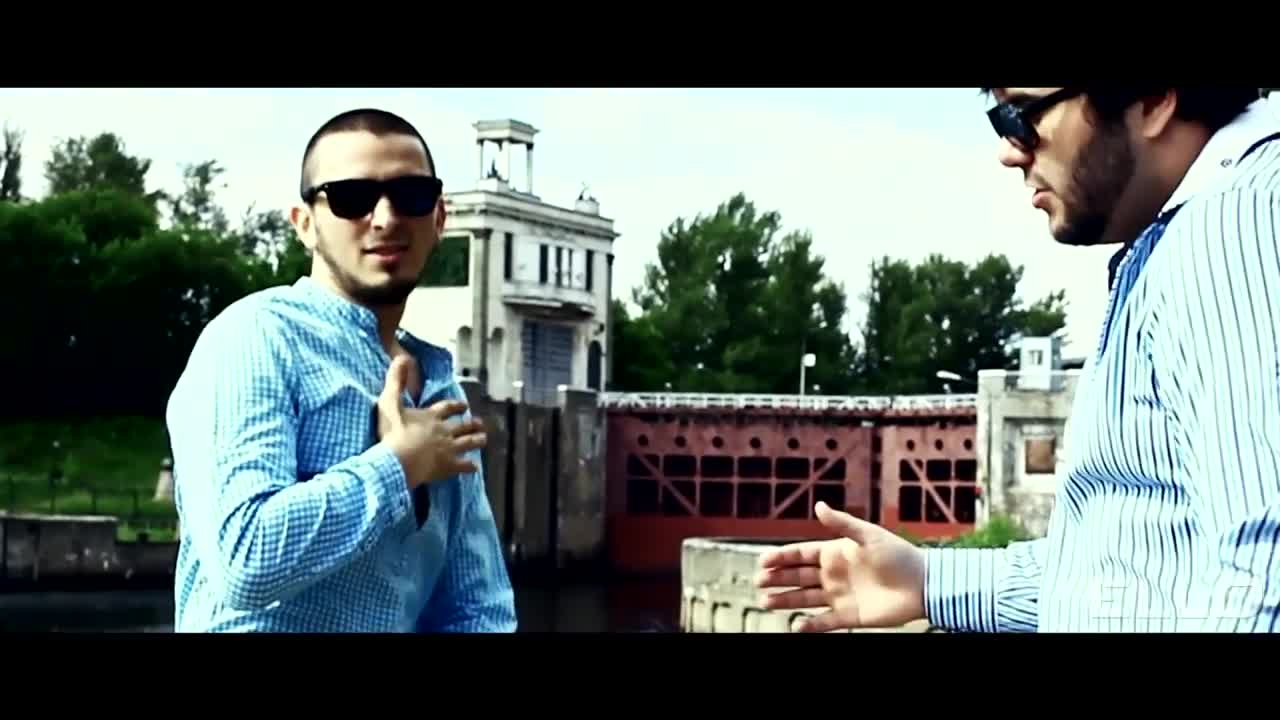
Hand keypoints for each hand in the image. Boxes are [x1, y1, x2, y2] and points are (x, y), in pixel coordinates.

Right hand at [376, 356, 486, 489]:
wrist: (397, 460)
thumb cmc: (392, 432)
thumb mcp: (389, 402)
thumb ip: (395, 381)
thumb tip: (401, 357)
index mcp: (431, 416)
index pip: (447, 407)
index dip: (456, 406)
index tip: (464, 405)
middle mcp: (443, 431)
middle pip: (462, 425)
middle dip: (471, 423)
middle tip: (480, 423)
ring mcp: (448, 449)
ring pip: (468, 442)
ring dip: (477, 440)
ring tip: (483, 439)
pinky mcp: (448, 466)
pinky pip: (464, 466)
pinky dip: (470, 466)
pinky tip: (475, 467)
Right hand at [755, 501, 925, 631]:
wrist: (923, 585)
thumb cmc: (899, 555)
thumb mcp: (869, 535)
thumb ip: (842, 524)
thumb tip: (818, 506)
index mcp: (835, 552)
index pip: (801, 554)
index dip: (781, 557)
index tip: (763, 560)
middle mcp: (833, 574)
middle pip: (797, 576)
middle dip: (776, 578)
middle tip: (758, 582)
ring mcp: (839, 595)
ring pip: (804, 599)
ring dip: (785, 600)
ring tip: (765, 603)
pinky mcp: (849, 616)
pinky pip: (824, 622)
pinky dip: (809, 625)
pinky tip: (795, 626)